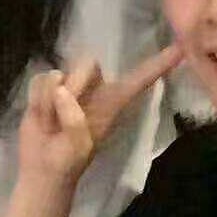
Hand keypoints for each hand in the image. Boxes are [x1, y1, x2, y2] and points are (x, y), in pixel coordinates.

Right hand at [16, 44, 182, 182]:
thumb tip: (61, 90)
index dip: (159, 64)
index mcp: (113, 103)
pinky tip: (41, 117)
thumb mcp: (78, 146)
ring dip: (50, 101)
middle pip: (88, 63)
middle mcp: (95, 89)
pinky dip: (37, 101)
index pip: (140, 80)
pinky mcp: (47, 88)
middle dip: (74, 85)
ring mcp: (69, 86)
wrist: (41, 168)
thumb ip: (74, 119)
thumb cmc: (68, 160)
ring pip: (59, 73)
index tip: (180, 47)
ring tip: (52, 123)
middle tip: (62, 117)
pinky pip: (40, 81)